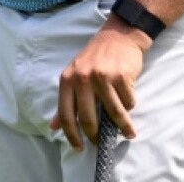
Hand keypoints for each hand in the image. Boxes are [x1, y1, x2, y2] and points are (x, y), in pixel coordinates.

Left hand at [50, 17, 151, 149]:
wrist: (119, 35)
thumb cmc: (95, 58)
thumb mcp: (74, 75)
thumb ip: (65, 101)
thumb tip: (53, 126)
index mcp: (67, 80)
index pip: (66, 115)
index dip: (71, 135)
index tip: (79, 148)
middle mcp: (83, 79)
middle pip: (88, 118)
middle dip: (96, 136)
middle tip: (101, 144)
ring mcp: (102, 77)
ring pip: (113, 113)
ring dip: (123, 126)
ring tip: (128, 133)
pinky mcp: (121, 76)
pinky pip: (127, 101)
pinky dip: (130, 106)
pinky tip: (130, 104)